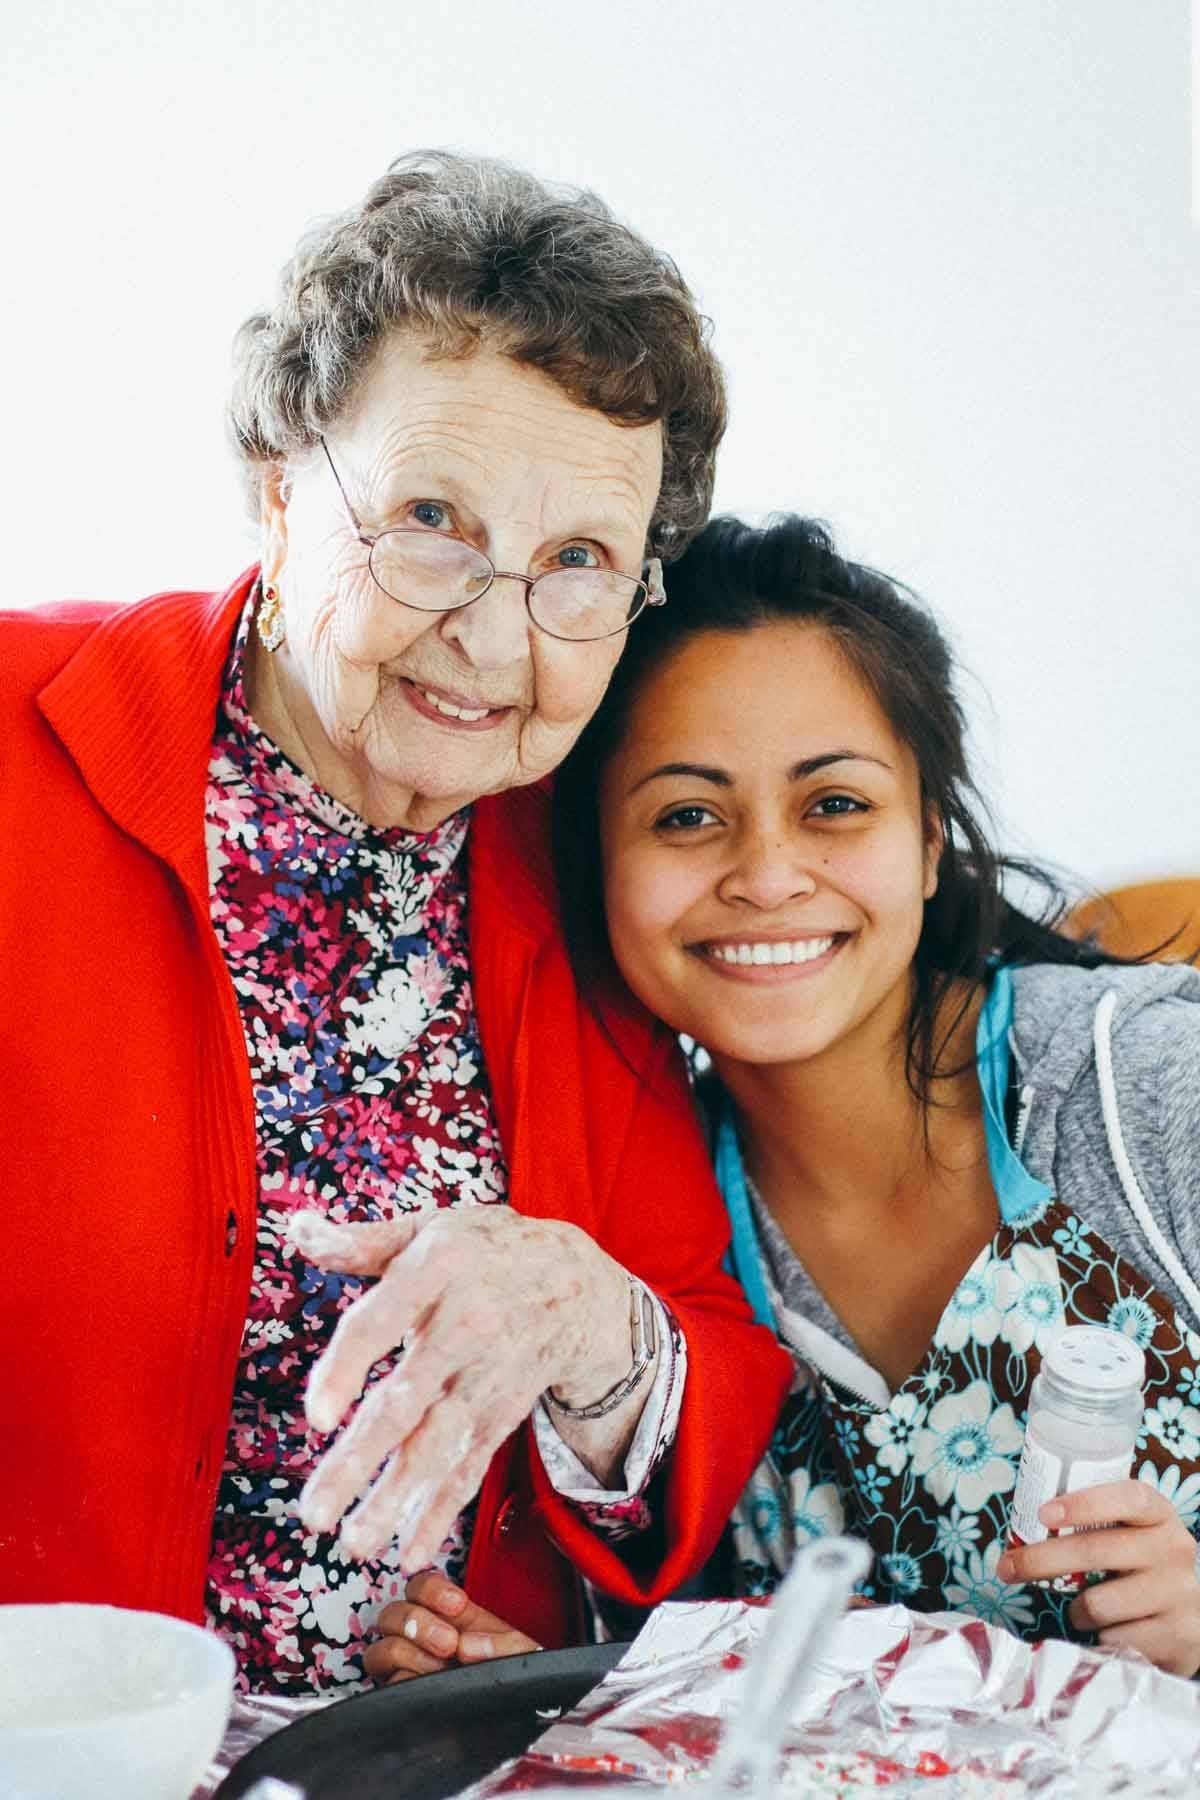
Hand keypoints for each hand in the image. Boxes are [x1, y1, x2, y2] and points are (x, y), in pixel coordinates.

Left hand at [290, 1206, 632, 1563]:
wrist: (577, 1282)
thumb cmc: (486, 1250)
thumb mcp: (430, 1228)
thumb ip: (360, 1240)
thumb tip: (297, 1228)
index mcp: (435, 1273)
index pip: (380, 1324)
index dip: (347, 1369)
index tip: (316, 1418)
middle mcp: (462, 1329)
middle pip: (406, 1402)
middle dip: (360, 1461)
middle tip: (314, 1512)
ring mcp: (485, 1378)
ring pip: (438, 1445)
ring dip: (396, 1499)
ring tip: (353, 1544)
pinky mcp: (502, 1413)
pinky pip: (471, 1466)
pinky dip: (443, 1510)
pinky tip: (410, 1549)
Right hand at [362, 1571, 540, 1683]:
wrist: (522, 1722)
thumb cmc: (519, 1681)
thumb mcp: (524, 1656)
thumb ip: (504, 1644)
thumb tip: (466, 1645)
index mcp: (451, 1618)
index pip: (420, 1586)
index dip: (432, 1590)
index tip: (458, 1604)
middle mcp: (423, 1640)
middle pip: (391, 1613)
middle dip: (416, 1622)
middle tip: (448, 1644)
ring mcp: (410, 1671)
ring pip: (381, 1649)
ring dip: (407, 1653)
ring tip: (440, 1669)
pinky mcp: (404, 1700)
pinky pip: (387, 1685)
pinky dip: (405, 1682)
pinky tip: (430, 1688)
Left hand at [997, 1479, 1199, 1675]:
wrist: (1197, 1618)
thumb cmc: (1145, 1566)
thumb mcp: (1132, 1536)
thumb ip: (1096, 1527)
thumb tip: (1023, 1530)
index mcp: (1158, 1515)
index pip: (1127, 1498)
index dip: (1084, 1504)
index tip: (1043, 1514)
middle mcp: (1173, 1549)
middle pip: (1097, 1550)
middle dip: (1041, 1560)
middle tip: (1007, 1568)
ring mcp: (1178, 1594)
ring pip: (1099, 1603)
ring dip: (1074, 1610)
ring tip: (1077, 1611)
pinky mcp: (1177, 1637)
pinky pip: (1115, 1640)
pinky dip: (1099, 1638)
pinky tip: (1105, 1633)